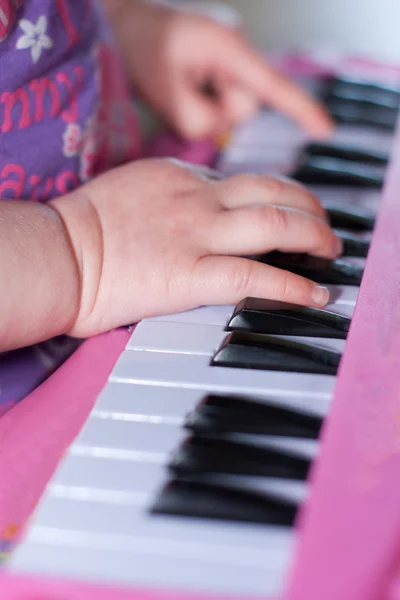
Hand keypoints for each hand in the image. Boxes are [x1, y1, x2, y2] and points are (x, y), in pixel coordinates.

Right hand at [52, 159, 341, 337]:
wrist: (55, 255)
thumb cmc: (78, 232)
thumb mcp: (128, 192)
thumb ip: (166, 196)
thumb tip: (190, 212)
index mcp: (177, 176)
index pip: (243, 181)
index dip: (275, 197)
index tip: (287, 212)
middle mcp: (195, 198)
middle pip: (274, 190)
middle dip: (309, 206)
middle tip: (324, 224)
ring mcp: (197, 235)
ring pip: (277, 224)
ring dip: (314, 235)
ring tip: (330, 251)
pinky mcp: (192, 274)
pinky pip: (258, 276)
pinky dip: (295, 285)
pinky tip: (316, 295)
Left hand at [109, 1, 332, 139]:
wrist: (125, 30)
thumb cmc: (142, 48)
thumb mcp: (165, 88)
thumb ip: (196, 119)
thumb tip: (217, 130)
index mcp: (229, 51)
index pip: (273, 86)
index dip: (301, 110)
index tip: (326, 130)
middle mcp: (235, 60)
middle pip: (245, 109)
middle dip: (215, 112)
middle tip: (181, 89)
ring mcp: (227, 71)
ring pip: (229, 115)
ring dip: (203, 112)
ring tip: (178, 85)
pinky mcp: (217, 81)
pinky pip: (216, 110)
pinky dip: (197, 109)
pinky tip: (182, 88)